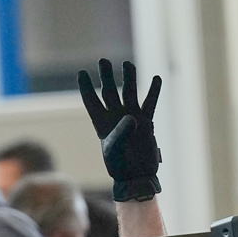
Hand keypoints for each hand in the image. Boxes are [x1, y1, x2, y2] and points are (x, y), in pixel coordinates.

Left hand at [78, 59, 161, 201]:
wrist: (136, 176)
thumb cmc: (120, 166)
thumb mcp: (114, 151)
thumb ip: (120, 133)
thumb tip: (131, 117)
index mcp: (101, 124)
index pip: (91, 101)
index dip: (86, 88)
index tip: (81, 73)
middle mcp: (116, 117)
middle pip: (110, 91)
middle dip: (106, 76)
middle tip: (103, 60)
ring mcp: (132, 117)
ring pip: (130, 92)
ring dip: (129, 78)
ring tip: (127, 64)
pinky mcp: (146, 122)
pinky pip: (150, 103)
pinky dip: (153, 92)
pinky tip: (155, 78)